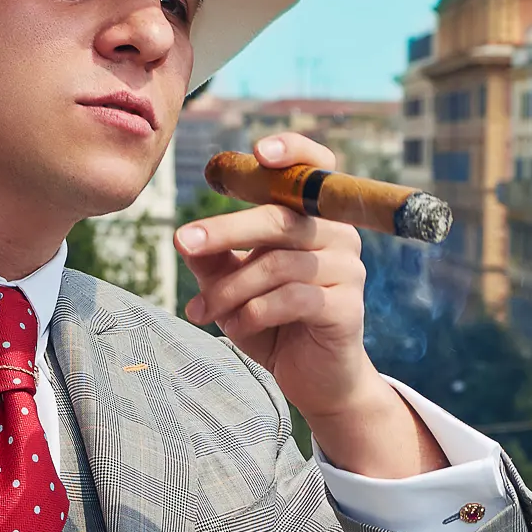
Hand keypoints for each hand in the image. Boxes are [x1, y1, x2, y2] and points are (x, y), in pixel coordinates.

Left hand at [176, 133, 444, 477]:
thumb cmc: (276, 322)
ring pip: (278, 264)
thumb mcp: (237, 286)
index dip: (292, 151)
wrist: (315, 380)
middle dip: (225, 230)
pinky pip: (292, 299)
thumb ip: (216, 259)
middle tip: (182, 242)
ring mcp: (349, 272)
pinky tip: (235, 326)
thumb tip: (184, 238)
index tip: (256, 151)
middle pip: (281, 219)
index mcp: (317, 218)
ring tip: (203, 311)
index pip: (316, 168)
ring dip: (231, 289)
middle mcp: (341, 236)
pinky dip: (253, 312)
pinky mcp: (347, 309)